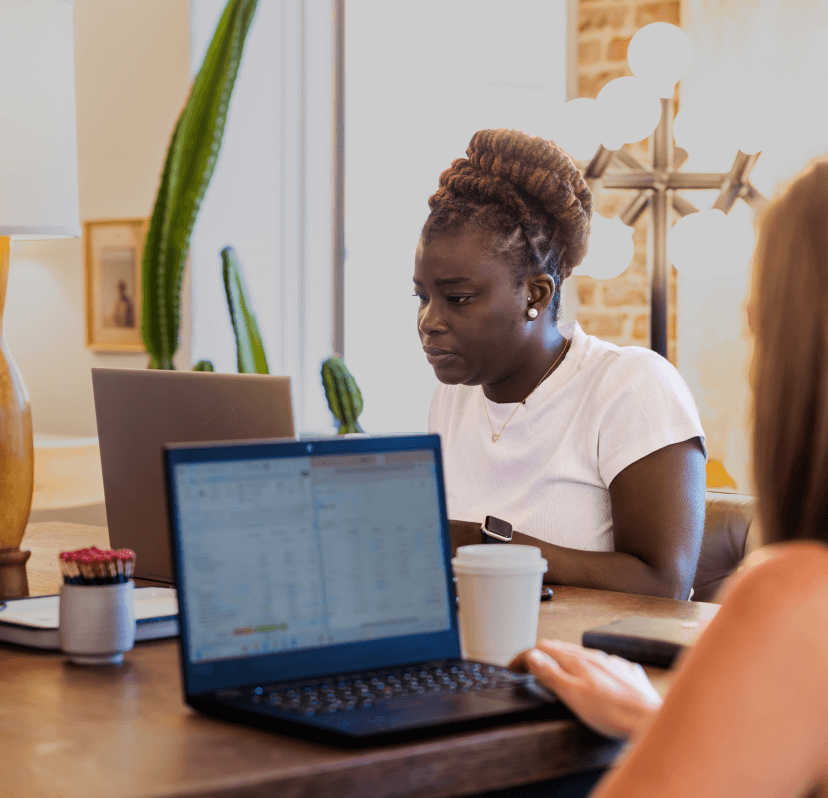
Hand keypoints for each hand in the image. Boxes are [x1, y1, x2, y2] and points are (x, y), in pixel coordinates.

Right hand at [510, 639, 662, 738]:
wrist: (650, 719)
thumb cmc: (613, 712)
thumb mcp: (573, 695)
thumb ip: (551, 674)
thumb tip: (532, 656)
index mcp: (578, 660)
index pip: (544, 647)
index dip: (526, 656)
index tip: (515, 666)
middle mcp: (594, 656)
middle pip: (562, 649)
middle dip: (543, 656)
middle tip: (531, 668)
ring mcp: (611, 663)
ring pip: (582, 656)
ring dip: (566, 661)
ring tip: (558, 673)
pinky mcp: (624, 673)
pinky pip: (601, 665)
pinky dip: (588, 670)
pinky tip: (592, 681)